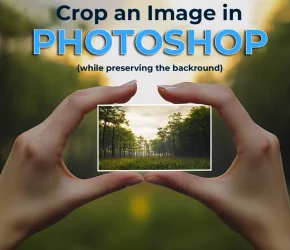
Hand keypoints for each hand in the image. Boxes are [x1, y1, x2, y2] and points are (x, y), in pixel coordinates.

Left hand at [0, 81, 142, 249]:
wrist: (0, 220)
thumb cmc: (34, 212)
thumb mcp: (74, 199)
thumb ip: (107, 185)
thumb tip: (137, 177)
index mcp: (44, 145)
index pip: (77, 106)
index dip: (106, 94)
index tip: (129, 89)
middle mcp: (35, 134)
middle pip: (73, 100)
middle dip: (103, 92)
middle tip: (130, 89)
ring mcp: (32, 135)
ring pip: (66, 106)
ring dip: (92, 98)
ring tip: (118, 97)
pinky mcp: (33, 139)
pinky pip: (60, 116)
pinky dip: (81, 108)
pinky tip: (94, 109)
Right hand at [145, 83, 289, 249]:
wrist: (278, 232)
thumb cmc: (251, 217)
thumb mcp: (213, 197)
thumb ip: (180, 183)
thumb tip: (149, 176)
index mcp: (253, 142)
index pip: (224, 101)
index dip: (193, 91)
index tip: (166, 92)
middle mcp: (261, 134)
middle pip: (226, 98)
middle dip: (194, 91)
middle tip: (165, 92)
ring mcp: (261, 138)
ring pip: (231, 105)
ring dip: (203, 97)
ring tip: (176, 96)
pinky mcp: (258, 143)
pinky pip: (234, 117)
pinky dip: (213, 109)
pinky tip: (197, 109)